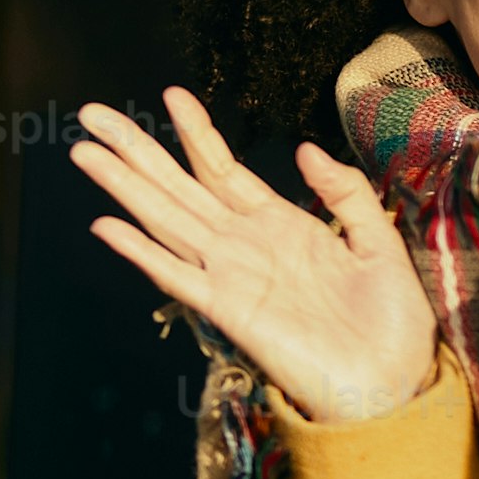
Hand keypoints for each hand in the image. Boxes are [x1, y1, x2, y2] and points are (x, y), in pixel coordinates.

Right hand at [67, 86, 440, 427]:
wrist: (392, 384)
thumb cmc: (391, 322)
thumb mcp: (380, 243)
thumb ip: (346, 194)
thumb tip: (304, 148)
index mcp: (282, 225)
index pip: (224, 170)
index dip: (197, 134)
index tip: (171, 95)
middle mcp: (247, 245)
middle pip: (179, 187)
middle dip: (137, 150)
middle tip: (93, 114)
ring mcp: (232, 276)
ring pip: (166, 220)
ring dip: (125, 187)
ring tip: (85, 152)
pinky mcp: (228, 311)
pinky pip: (176, 275)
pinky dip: (141, 251)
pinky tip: (106, 225)